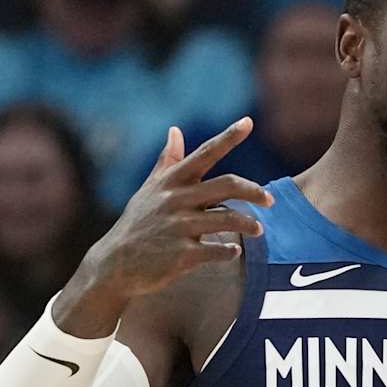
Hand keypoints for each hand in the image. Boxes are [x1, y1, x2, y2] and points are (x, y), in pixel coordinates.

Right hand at [56, 122, 270, 325]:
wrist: (115, 264)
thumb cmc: (137, 224)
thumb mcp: (149, 190)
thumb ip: (167, 161)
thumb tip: (175, 130)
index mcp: (171, 181)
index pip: (204, 153)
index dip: (228, 137)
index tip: (248, 122)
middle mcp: (176, 200)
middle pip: (226, 184)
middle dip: (254, 191)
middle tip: (271, 200)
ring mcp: (179, 227)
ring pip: (226, 219)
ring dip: (248, 224)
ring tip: (259, 230)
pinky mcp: (181, 255)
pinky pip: (216, 251)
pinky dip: (228, 251)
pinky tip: (233, 252)